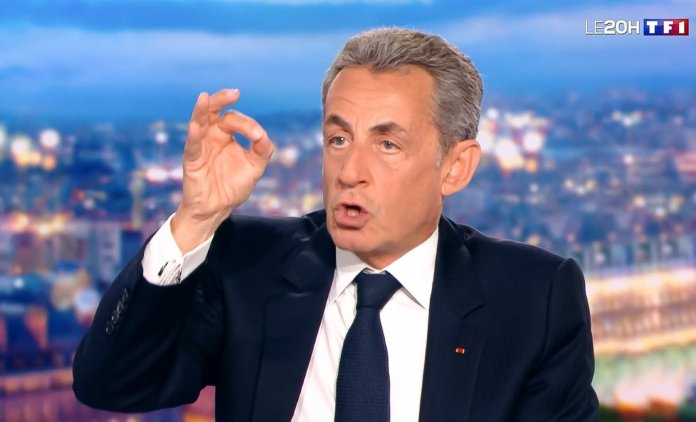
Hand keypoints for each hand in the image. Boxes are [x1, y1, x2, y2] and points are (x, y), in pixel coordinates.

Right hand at [172, 89, 273, 251]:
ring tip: (204, 98)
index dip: (248, 125)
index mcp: (226, 135)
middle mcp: (211, 136)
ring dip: (201, 110)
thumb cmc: (233, 186)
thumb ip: (262, 150)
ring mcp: (200, 146)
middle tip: (234, 93)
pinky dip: (194, 135)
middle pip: (213, 111)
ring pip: (198, 122)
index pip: (234, 120)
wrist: (218, 209)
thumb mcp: (255, 167)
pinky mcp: (192, 160)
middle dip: (221, 99)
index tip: (257, 137)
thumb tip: (262, 135)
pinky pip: (192, 146)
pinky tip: (196, 127)